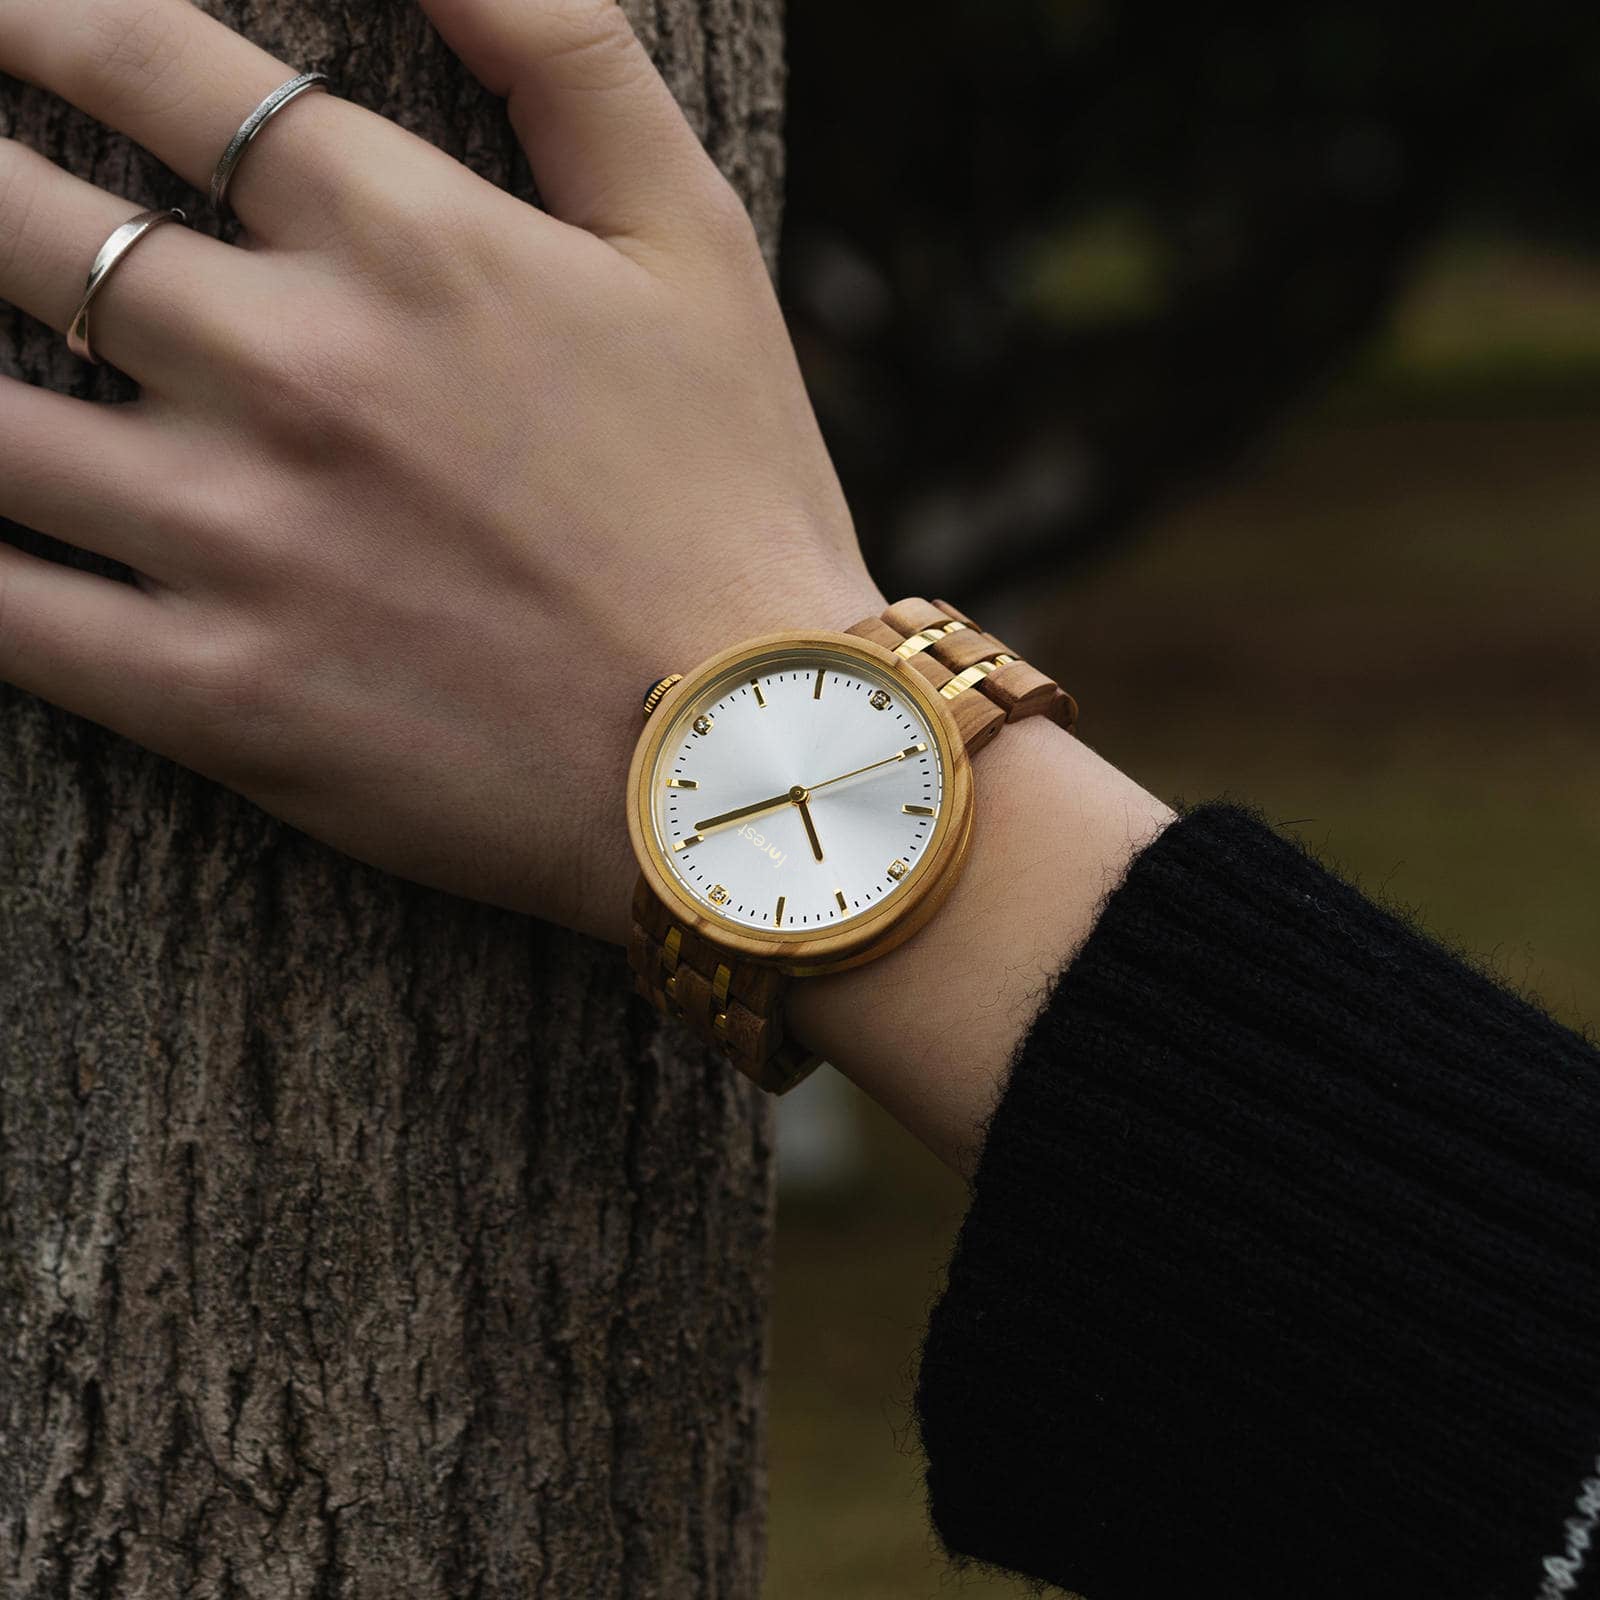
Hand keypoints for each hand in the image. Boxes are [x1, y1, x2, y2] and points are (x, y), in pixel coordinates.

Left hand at [0, 0, 881, 942]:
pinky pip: (3, 615)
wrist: (756, 756)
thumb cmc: (738, 499)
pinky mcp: (220, 700)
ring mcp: (240, 544)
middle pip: (10, 214)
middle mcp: (292, 371)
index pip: (138, 55)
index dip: (30, 8)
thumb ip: (567, 49)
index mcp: (404, 243)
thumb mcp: (697, 239)